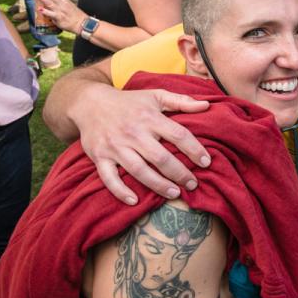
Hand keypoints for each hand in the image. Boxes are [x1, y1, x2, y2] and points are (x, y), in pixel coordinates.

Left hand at [32, 0, 84, 32]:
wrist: (83, 24)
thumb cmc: (76, 16)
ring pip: (49, 3)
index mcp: (64, 0)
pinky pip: (51, 14)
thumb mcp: (69, 6)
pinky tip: (40, 9)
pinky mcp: (59, 18)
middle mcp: (62, 4)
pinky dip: (45, 11)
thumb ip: (59, 5)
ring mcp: (60, 11)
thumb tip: (50, 5)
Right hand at [75, 83, 211, 203]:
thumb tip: (207, 104)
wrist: (90, 102)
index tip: (206, 162)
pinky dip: (120, 190)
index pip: (178, 134)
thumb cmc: (130, 102)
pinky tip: (134, 201)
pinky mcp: (99, 157)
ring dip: (157, 184)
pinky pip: (109, 178)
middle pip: (160, 157)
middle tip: (193, 184)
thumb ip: (181, 101)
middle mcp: (133, 133)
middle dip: (179, 173)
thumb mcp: (156, 96)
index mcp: (150, 118)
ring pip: (138, 170)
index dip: (194, 149)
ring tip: (174, 193)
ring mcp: (115, 146)